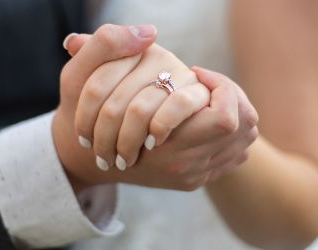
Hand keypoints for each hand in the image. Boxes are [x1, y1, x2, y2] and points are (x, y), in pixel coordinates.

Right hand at [58, 26, 257, 191]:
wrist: (89, 159)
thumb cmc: (83, 115)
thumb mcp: (77, 77)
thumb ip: (105, 44)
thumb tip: (149, 32)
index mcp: (163, 145)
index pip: (225, 119)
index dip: (221, 88)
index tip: (198, 75)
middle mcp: (182, 167)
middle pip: (239, 130)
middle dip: (231, 99)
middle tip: (208, 85)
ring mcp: (190, 177)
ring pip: (240, 140)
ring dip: (232, 111)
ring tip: (209, 98)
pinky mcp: (194, 182)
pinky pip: (233, 153)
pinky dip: (229, 130)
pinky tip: (205, 116)